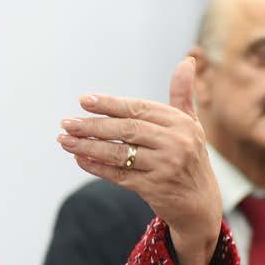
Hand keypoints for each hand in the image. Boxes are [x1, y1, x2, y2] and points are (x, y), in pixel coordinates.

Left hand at [56, 57, 221, 264]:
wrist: (201, 204)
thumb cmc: (190, 157)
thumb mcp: (191, 125)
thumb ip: (182, 95)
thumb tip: (187, 60)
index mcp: (181, 123)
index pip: (139, 109)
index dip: (110, 104)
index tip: (83, 100)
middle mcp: (176, 144)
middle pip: (126, 130)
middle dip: (92, 126)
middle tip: (66, 122)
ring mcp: (165, 167)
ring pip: (118, 153)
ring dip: (87, 146)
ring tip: (64, 140)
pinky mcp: (154, 188)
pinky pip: (118, 175)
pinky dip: (96, 166)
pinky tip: (79, 158)